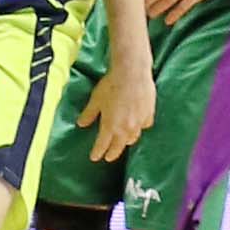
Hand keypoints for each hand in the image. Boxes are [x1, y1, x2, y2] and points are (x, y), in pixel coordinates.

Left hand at [84, 38, 156, 161]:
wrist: (132, 72)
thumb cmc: (111, 84)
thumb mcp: (96, 99)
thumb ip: (89, 114)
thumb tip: (81, 124)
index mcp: (110, 126)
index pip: (102, 145)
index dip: (97, 153)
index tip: (94, 158)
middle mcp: (125, 128)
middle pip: (119, 147)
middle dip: (112, 153)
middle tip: (108, 157)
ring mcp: (138, 123)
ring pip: (132, 138)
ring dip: (126, 141)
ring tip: (123, 141)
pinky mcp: (148, 115)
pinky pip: (144, 126)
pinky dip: (139, 127)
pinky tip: (138, 124)